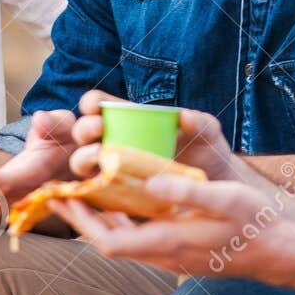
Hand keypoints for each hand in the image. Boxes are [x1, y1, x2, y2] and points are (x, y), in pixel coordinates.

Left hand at [52, 175, 294, 279]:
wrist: (280, 251)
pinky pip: (137, 238)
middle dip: (81, 219)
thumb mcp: (226, 200)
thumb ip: (187, 192)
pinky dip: (121, 221)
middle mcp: (162, 256)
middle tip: (59, 192)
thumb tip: (148, 183)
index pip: (109, 243)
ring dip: (99, 220)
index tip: (63, 200)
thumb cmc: (255, 224)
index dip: (81, 223)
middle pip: (108, 242)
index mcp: (168, 244)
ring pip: (122, 240)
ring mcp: (169, 257)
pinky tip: (117, 202)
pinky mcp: (176, 252)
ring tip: (79, 193)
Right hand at [69, 91, 249, 182]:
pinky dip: (89, 188)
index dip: (91, 102)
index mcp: (126, 118)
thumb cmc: (206, 153)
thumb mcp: (207, 134)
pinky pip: (94, 190)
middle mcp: (112, 140)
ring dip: (83, 158)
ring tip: (98, 158)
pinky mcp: (114, 192)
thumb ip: (201, 123)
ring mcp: (110, 167)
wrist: (212, 187)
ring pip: (82, 161)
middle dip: (84, 129)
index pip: (97, 104)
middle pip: (83, 132)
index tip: (95, 108)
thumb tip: (185, 116)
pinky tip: (96, 188)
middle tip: (99, 130)